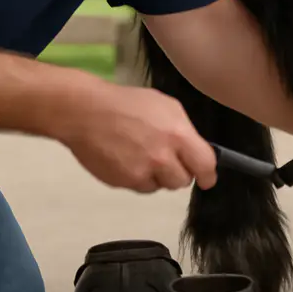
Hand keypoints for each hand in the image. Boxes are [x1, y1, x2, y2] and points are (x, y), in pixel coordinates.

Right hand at [56, 81, 217, 193]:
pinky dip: (138, 178)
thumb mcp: (167, 106)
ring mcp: (141, 173)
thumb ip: (185, 130)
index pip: (205, 165)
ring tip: (143, 156)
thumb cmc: (126, 104)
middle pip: (182, 181)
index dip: (208, 174)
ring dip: (157, 176)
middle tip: (166, 159)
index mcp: (178, 135)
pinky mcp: (123, 182)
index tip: (207, 178)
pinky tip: (128, 160)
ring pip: (161, 186)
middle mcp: (162, 158)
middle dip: (178, 172)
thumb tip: (195, 149)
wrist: (84, 112)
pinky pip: (140, 187)